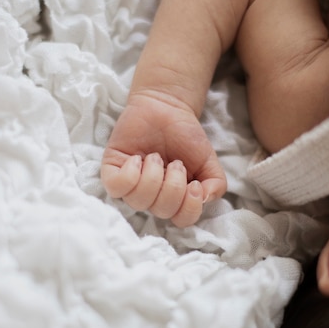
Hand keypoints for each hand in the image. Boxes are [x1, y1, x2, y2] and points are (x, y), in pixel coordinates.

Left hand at [100, 92, 226, 226]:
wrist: (166, 107)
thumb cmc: (185, 136)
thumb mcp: (209, 161)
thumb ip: (216, 184)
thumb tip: (204, 199)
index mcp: (175, 199)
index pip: (182, 220)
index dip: (189, 207)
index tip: (194, 184)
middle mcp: (152, 197)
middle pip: (162, 211)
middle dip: (173, 185)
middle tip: (175, 163)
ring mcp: (131, 186)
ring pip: (139, 201)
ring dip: (153, 177)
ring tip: (156, 157)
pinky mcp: (112, 171)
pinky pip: (117, 187)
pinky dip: (130, 174)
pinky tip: (137, 158)